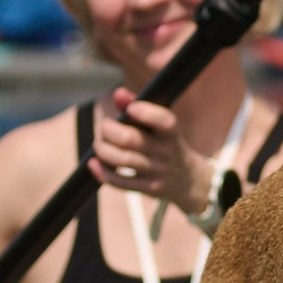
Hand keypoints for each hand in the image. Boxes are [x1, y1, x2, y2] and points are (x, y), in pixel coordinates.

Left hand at [94, 88, 208, 216]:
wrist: (188, 179)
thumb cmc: (165, 143)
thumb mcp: (160, 125)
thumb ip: (138, 106)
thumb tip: (118, 93)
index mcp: (172, 132)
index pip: (164, 121)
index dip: (145, 112)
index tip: (130, 108)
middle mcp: (167, 152)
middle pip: (131, 140)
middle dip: (109, 131)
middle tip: (104, 129)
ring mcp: (159, 172)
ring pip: (123, 160)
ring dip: (103, 150)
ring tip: (99, 144)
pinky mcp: (150, 188)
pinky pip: (122, 182)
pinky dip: (103, 173)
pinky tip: (93, 164)